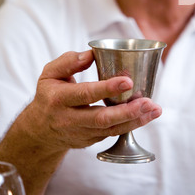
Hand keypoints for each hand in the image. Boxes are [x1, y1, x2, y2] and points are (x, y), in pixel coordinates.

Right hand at [25, 50, 161, 152]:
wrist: (39, 131)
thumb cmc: (49, 94)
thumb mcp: (50, 74)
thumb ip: (69, 61)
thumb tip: (92, 53)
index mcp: (59, 99)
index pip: (85, 94)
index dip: (107, 88)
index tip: (127, 81)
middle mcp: (69, 119)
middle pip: (101, 118)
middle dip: (127, 111)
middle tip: (148, 101)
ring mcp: (81, 133)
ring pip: (110, 129)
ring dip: (135, 120)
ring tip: (154, 109)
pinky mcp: (90, 141)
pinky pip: (112, 134)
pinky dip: (131, 125)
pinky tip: (146, 115)